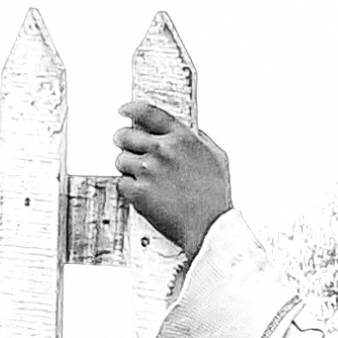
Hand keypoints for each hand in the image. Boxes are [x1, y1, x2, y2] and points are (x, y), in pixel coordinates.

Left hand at [114, 101, 232, 258]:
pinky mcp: (138, 191)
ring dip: (129, 168)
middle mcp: (163, 150)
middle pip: (125, 135)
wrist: (210, 227)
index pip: (148, 112)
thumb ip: (199, 140)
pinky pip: (121, 182)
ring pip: (120, 160)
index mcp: (182, 138)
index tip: (124, 111)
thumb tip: (188, 132)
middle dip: (124, 142)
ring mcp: (148, 170)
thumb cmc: (215, 198)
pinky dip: (130, 189)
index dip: (132, 109)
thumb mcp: (217, 158)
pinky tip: (146, 194)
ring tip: (146, 180)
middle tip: (130, 150)